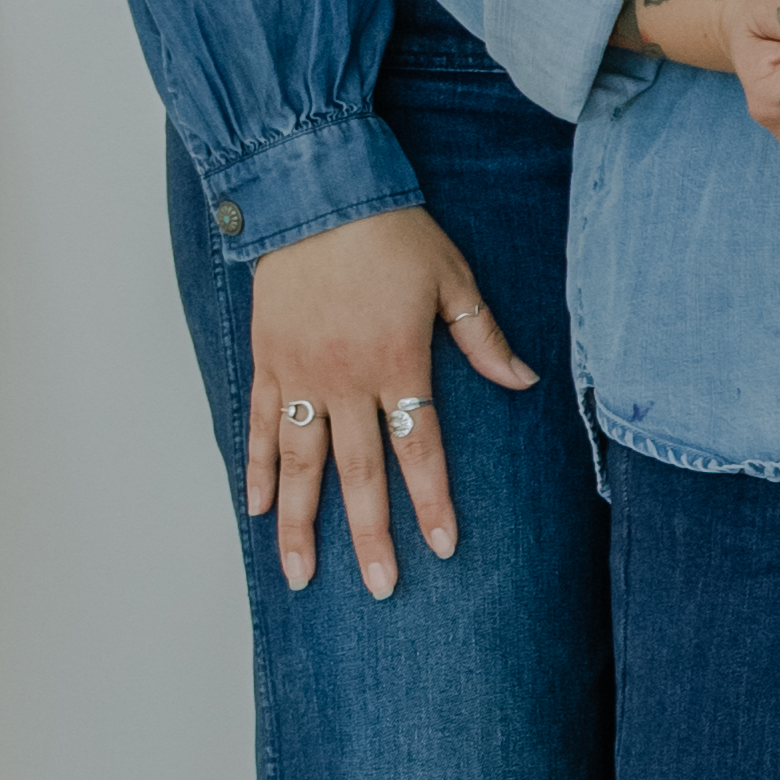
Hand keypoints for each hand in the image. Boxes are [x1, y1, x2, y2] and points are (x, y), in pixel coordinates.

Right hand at [247, 205, 540, 603]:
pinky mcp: (267, 362)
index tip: (441, 547)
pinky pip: (259, 425)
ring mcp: (299, 375)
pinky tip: (256, 508)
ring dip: (300, 522)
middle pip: (360, 473)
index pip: (419, 447)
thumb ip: (483, 338)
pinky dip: (256, 468)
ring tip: (301, 573)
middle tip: (378, 586)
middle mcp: (345, 380)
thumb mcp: (452, 279)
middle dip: (370, 535)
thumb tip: (523, 380)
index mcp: (397, 363)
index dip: (432, 500)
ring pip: (298, 464)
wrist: (316, 193)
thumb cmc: (391, 233)